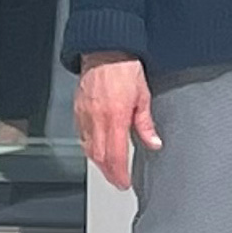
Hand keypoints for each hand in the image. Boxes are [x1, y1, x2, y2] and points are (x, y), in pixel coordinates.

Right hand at [75, 54, 161, 189]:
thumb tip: (154, 142)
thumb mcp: (143, 96)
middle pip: (99, 157)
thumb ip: (146, 123)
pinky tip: (96, 149)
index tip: (124, 183)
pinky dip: (89, 147)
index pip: (115, 156)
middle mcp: (97, 119)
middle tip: (117, 180)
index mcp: (115, 117)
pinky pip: (81, 136)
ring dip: (99, 162)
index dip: (119, 174)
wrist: (105, 50)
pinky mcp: (77, 110)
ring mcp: (85, 115)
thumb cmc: (124, 68)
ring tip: (109, 169)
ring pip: (88, 148)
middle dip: (109, 173)